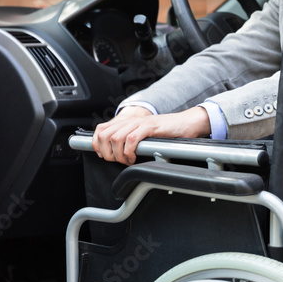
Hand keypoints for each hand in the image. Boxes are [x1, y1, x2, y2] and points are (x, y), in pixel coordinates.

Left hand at [92, 106, 210, 164]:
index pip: (100, 129)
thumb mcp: (142, 135)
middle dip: (107, 152)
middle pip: (105, 135)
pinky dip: (129, 151)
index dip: (97, 144)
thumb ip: (129, 140)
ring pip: (116, 138)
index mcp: (127, 122)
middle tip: (117, 161)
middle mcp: (130, 121)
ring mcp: (139, 123)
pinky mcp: (149, 127)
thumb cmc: (166, 133)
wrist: (185, 123)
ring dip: (118, 154)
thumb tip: (115, 153)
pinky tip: (134, 157)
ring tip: (127, 160)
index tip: (104, 155)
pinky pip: (131, 139)